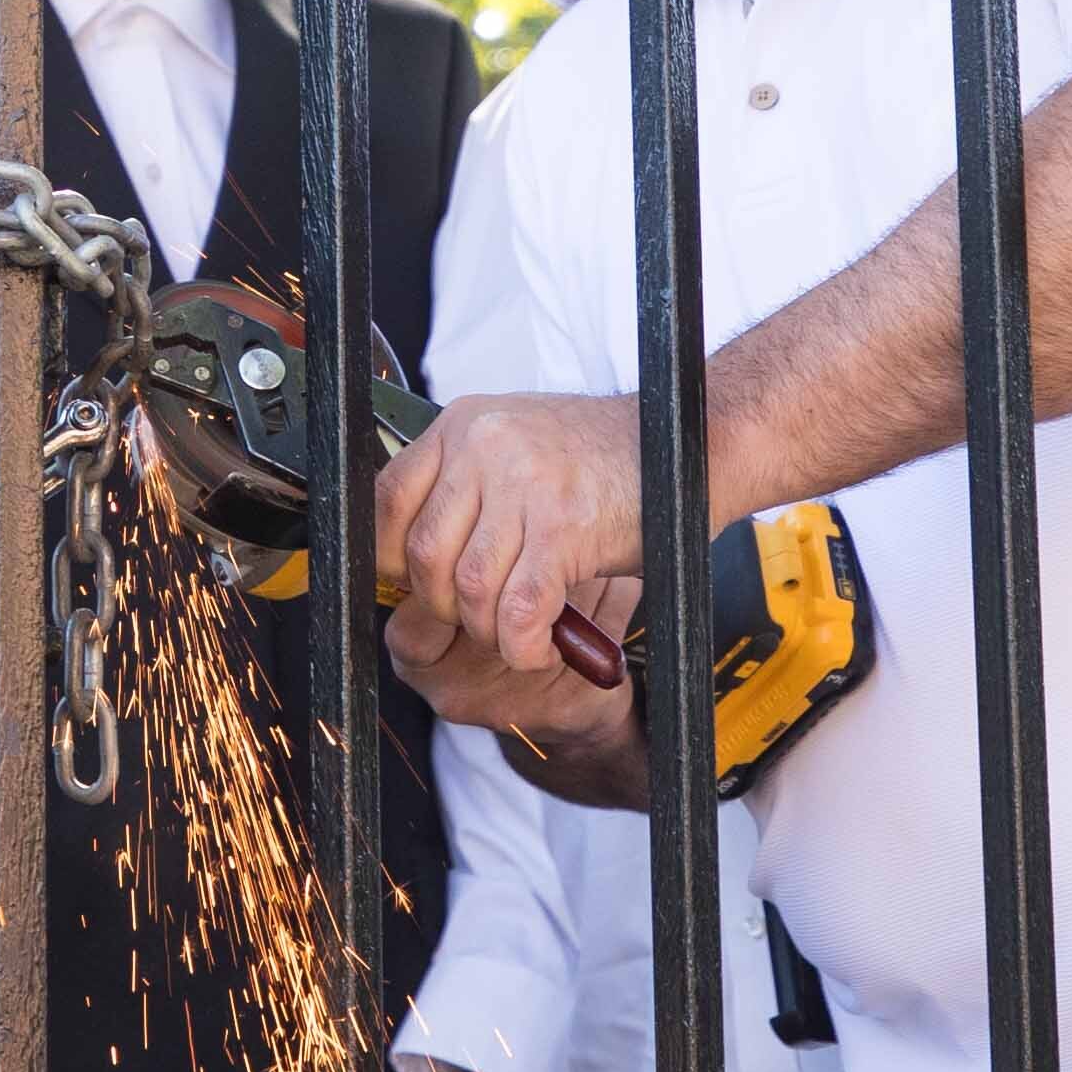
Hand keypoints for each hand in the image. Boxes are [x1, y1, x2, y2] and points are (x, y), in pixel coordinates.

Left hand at [374, 391, 652, 687]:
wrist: (686, 442)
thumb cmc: (601, 461)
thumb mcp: (516, 447)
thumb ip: (462, 487)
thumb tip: (409, 561)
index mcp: (464, 424)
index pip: (385, 500)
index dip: (390, 559)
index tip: (417, 587)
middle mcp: (485, 445)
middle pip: (422, 555)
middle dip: (445, 607)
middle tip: (481, 616)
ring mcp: (524, 484)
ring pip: (468, 588)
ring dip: (490, 631)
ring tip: (518, 633)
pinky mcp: (564, 526)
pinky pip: (518, 609)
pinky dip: (523, 645)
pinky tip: (540, 647)